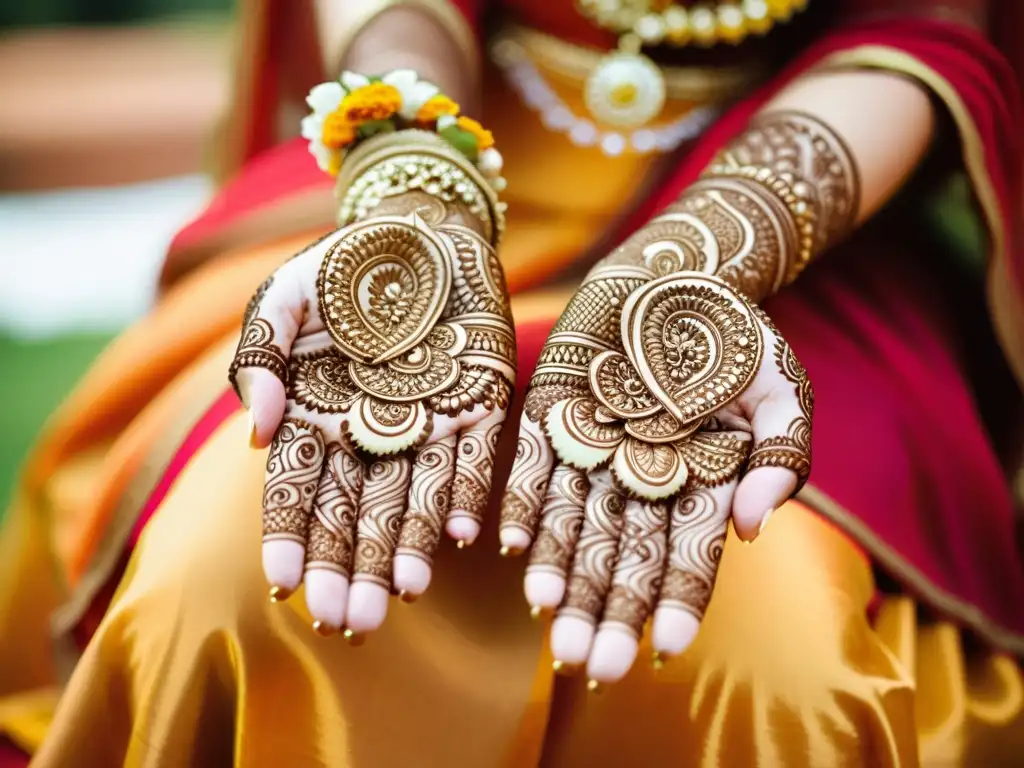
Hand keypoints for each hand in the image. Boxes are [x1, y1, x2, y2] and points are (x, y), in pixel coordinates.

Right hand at [231, 209, 515, 637]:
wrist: (421, 226)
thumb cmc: (343, 265)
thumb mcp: (283, 296)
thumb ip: (258, 358)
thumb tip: (256, 435)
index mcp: (315, 416)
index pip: (295, 490)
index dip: (290, 537)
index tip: (287, 583)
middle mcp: (368, 434)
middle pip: (355, 514)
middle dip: (350, 567)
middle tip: (349, 620)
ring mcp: (426, 425)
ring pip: (412, 499)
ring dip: (408, 548)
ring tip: (404, 595)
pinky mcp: (479, 407)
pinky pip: (473, 460)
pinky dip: (466, 496)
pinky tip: (461, 537)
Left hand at [500, 266, 811, 682]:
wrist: (676, 274)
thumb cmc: (736, 337)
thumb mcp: (780, 389)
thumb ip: (778, 459)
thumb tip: (751, 528)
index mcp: (697, 485)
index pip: (688, 557)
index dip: (676, 602)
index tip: (664, 651)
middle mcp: (639, 480)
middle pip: (623, 557)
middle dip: (609, 612)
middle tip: (592, 664)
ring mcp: (591, 450)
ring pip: (573, 525)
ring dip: (561, 575)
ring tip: (551, 624)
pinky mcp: (550, 416)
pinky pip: (531, 467)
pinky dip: (523, 504)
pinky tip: (514, 549)